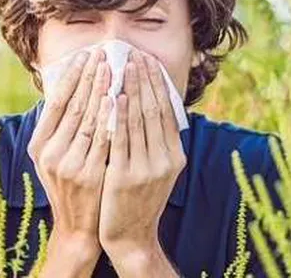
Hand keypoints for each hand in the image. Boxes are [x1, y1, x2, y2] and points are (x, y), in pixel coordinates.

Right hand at [27, 48, 111, 276]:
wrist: (80, 228)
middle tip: (103, 53)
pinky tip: (119, 99)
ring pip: (89, 119)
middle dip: (89, 77)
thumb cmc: (72, 185)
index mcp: (39, 145)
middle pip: (73, 106)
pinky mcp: (90, 174)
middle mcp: (50, 153)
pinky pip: (103, 139)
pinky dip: (111, 117)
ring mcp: (69, 165)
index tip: (85, 55)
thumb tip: (72, 87)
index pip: (56, 102)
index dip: (71, 77)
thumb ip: (61, 127)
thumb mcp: (56, 157)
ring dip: (102, 90)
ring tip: (113, 68)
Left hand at [98, 51, 186, 272]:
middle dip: (145, 79)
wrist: (130, 236)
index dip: (158, 84)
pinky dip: (120, 114)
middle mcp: (165, 160)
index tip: (149, 61)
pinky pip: (122, 138)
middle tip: (136, 54)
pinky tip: (115, 96)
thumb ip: (157, 142)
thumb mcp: (157, 170)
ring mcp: (147, 168)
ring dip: (132, 89)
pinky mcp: (126, 176)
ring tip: (124, 65)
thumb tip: (152, 106)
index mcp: (175, 156)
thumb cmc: (138, 198)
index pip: (167, 111)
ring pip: (140, 120)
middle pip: (155, 110)